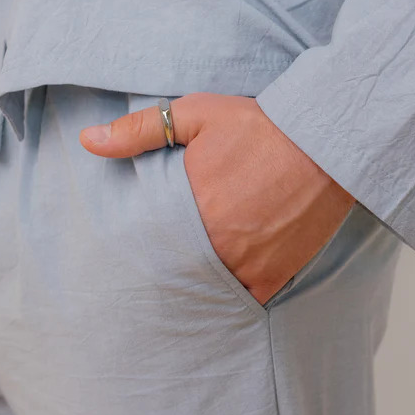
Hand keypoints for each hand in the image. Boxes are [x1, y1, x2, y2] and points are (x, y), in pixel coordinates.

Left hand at [79, 93, 355, 305]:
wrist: (326, 142)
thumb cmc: (259, 125)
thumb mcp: (195, 115)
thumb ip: (139, 131)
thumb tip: (87, 140)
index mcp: (190, 211)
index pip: (147, 246)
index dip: (137, 252)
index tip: (129, 254)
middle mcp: (217, 247)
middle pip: (175, 274)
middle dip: (164, 273)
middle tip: (152, 276)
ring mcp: (248, 266)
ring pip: (207, 291)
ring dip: (196, 286)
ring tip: (183, 284)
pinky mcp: (276, 276)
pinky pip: (244, 299)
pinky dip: (231, 295)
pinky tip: (221, 286)